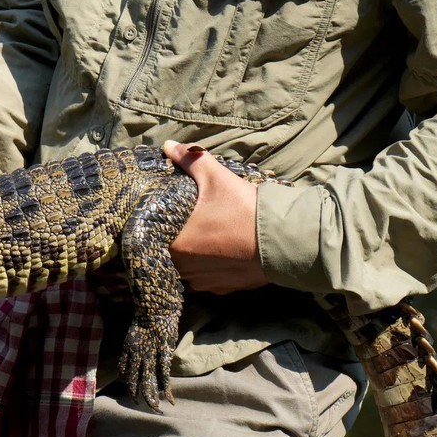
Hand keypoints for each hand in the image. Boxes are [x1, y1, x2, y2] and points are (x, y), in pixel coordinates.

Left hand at [163, 140, 267, 294]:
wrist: (284, 241)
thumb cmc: (245, 210)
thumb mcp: (216, 178)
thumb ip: (189, 160)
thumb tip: (168, 146)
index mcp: (176, 244)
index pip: (152, 236)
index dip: (156, 225)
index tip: (164, 214)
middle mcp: (184, 268)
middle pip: (168, 253)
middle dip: (175, 238)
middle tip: (187, 222)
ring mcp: (203, 282)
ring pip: (186, 267)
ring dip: (191, 254)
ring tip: (204, 236)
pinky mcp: (221, 289)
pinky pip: (205, 278)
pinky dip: (209, 266)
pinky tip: (220, 251)